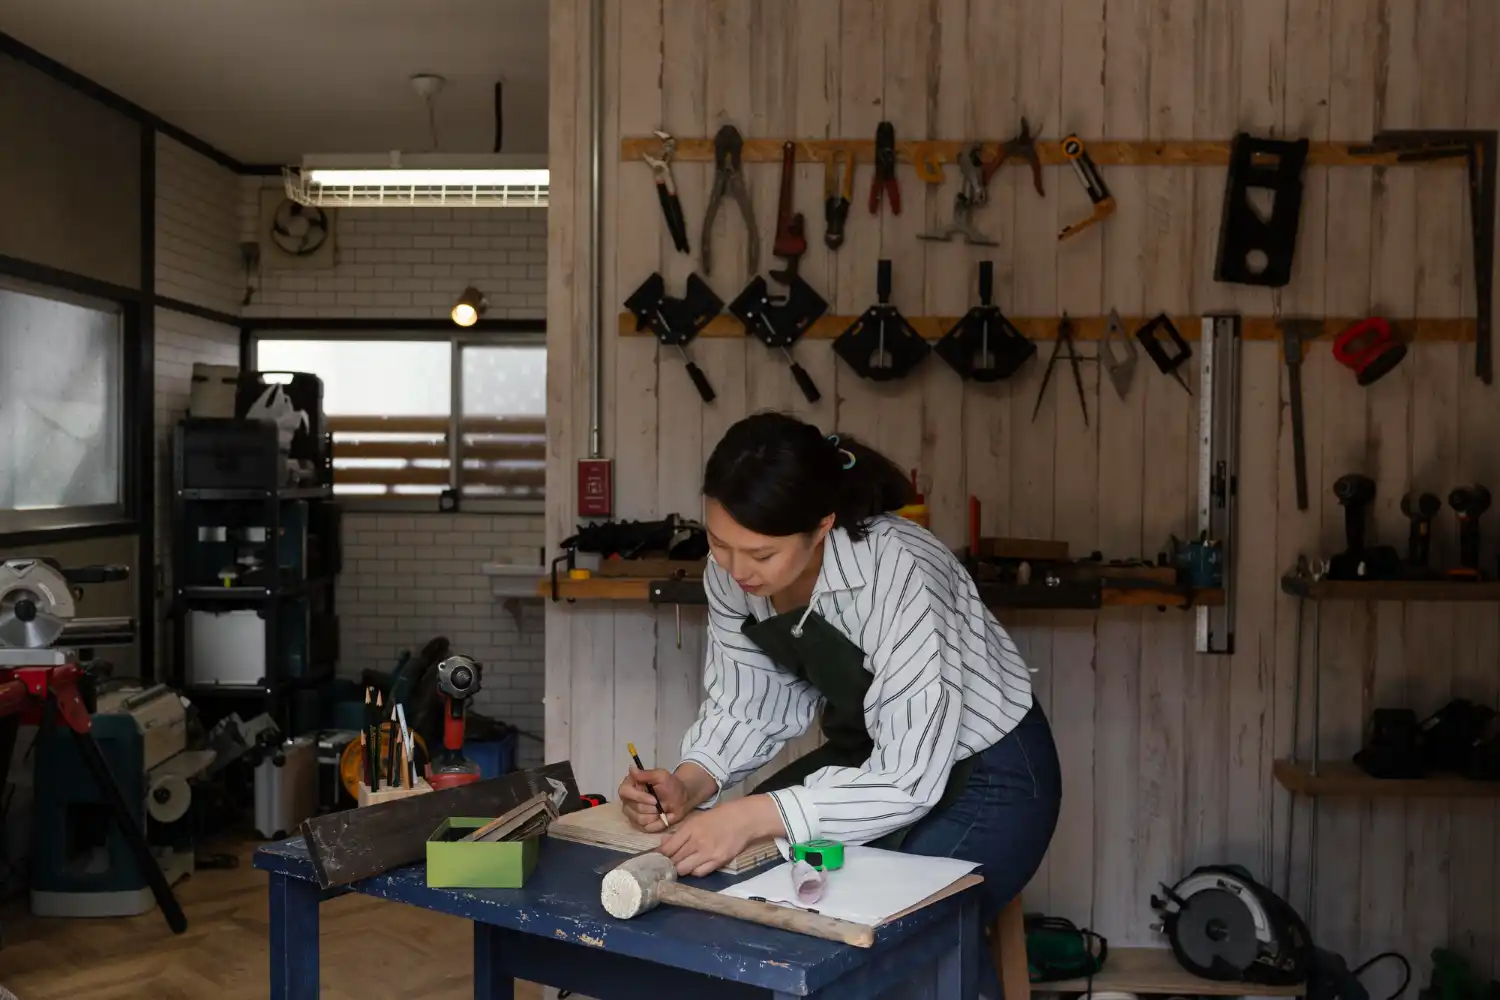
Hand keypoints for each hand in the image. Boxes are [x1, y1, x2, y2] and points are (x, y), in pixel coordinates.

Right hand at [618, 766, 688, 832]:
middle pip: (633, 808)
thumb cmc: (671, 786)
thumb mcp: (662, 776)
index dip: (639, 797)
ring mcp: (632, 813)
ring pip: (639, 819)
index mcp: (630, 785)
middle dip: (651, 807)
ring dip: (654, 815)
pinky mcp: (638, 825)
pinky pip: (644, 828)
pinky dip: (656, 824)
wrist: (681, 799)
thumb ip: (646, 774)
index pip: (624, 792)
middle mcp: (627, 800)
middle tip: (660, 804)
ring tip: (661, 810)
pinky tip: (661, 817)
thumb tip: (631, 769)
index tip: (654, 799)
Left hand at [659, 795, 786, 876]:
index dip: (659, 855)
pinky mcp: (718, 861)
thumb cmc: (719, 817)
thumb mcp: (697, 819)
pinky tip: (694, 867)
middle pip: (674, 860)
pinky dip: (694, 871)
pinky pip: (699, 872)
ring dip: (680, 869)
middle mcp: (696, 841)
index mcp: (690, 828)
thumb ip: (680, 832)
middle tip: (664, 866)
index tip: (655, 859)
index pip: (668, 848)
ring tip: (679, 867)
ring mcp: (708, 852)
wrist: (744, 819)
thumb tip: (663, 842)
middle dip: (667, 864)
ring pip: (684, 869)